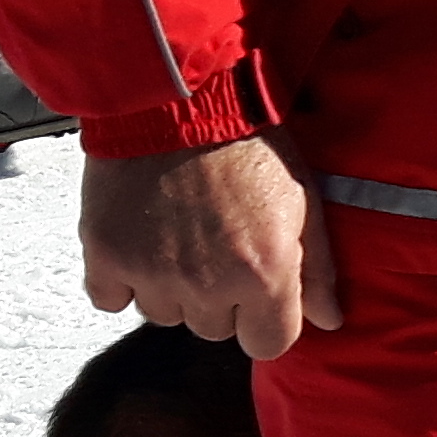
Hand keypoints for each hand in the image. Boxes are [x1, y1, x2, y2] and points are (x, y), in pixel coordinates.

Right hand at [81, 134, 341, 357]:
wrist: (178, 92)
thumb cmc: (249, 139)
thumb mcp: (303, 199)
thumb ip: (318, 269)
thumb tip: (330, 321)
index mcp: (265, 274)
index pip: (267, 345)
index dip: (264, 317)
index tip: (257, 286)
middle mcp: (208, 284)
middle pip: (213, 329)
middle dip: (218, 295)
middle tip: (215, 241)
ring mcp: (153, 272)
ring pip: (164, 314)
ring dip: (171, 286)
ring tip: (177, 232)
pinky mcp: (106, 253)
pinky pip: (110, 298)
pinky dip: (120, 279)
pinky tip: (138, 241)